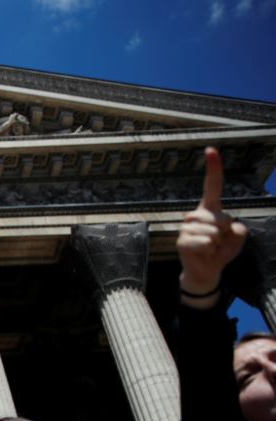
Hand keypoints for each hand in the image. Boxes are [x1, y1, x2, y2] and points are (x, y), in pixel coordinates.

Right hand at [176, 147, 247, 296]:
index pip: (212, 186)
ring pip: (213, 231)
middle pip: (220, 218)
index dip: (213, 168)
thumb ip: (239, 230)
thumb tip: (226, 227)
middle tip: (218, 242)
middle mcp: (196, 215)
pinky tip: (205, 253)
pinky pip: (204, 242)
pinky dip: (210, 250)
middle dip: (225, 232)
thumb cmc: (220, 251)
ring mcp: (187, 228)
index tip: (211, 149)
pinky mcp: (181, 241)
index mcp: (210, 210)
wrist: (205, 272)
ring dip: (218, 243)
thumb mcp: (237, 239)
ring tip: (211, 249)